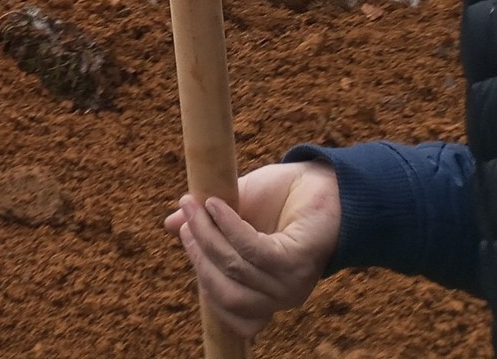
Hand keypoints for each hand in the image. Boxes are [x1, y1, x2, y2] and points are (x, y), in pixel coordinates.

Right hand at [164, 161, 339, 338]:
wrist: (326, 183)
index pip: (228, 312)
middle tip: (185, 218)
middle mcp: (280, 297)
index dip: (202, 281)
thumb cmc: (282, 199)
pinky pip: (252, 249)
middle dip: (198, 254)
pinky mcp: (297, 262)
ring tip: (194, 203)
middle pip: (224, 293)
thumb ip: (207, 223)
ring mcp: (290, 283)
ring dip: (207, 233)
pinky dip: (228, 226)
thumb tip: (170, 224)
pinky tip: (217, 205)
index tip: (187, 238)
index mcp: (265, 293)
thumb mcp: (233, 211)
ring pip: (234, 267)